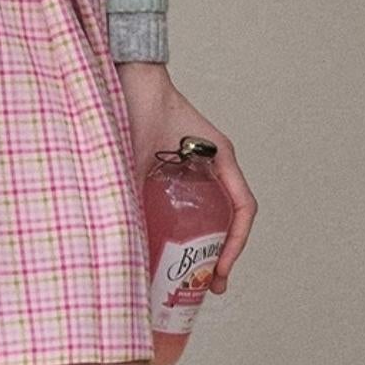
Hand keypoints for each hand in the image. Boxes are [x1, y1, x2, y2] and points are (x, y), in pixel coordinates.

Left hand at [114, 63, 255, 291]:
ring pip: (208, 214)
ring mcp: (194, 169)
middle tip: (205, 287)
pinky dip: (181, 229)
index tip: (218, 271)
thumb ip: (131, 190)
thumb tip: (121, 240)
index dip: (235, 243)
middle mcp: (212, 165)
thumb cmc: (135, 104)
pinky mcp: (173, 171)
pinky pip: (185, 205)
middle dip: (221, 255)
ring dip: (202, 245)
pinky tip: (161, 249)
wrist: (122, 77)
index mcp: (219, 158)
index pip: (242, 207)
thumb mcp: (138, 154)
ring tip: (186, 278)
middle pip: (229, 217)